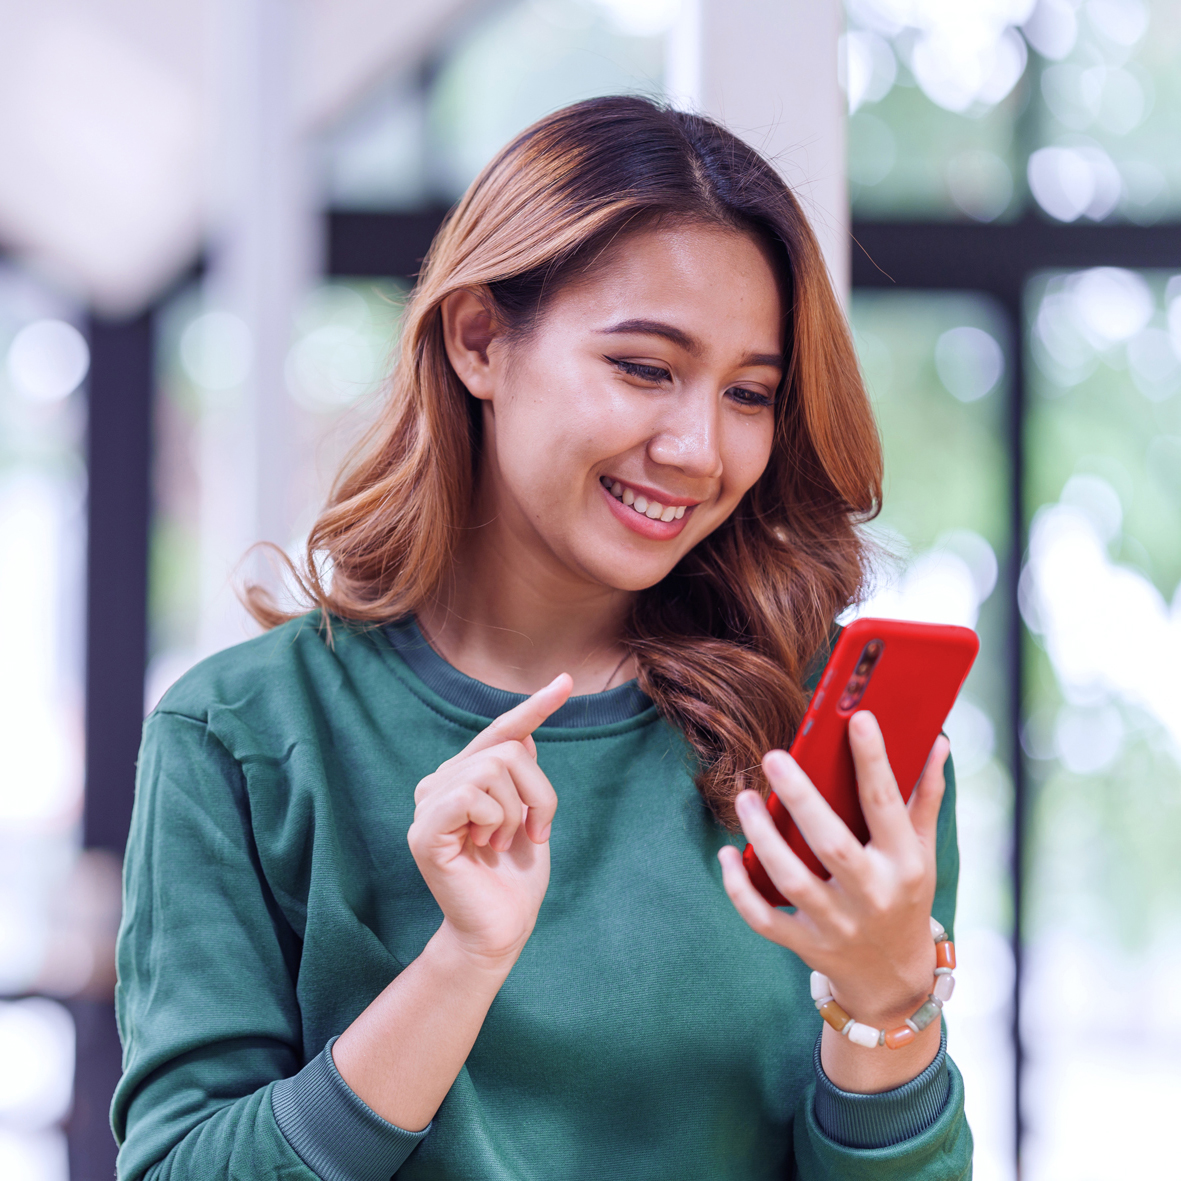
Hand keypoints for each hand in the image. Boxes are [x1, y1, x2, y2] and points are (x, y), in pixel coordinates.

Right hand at [408, 674, 571, 970]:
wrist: (502, 928)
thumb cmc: (516, 876)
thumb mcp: (529, 815)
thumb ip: (521, 775)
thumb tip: (525, 732)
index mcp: (464, 777)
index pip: (501, 732)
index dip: (534, 706)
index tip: (566, 681)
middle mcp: (440, 783)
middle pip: (507, 748)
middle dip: (539, 792)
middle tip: (534, 832)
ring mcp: (427, 804)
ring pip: (494, 767)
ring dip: (516, 812)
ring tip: (503, 843)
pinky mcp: (424, 830)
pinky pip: (470, 795)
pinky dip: (494, 820)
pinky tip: (484, 847)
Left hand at [718, 712, 948, 1085]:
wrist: (895, 981)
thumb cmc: (905, 898)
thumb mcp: (923, 852)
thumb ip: (924, 797)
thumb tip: (936, 742)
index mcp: (904, 865)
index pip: (887, 805)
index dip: (873, 761)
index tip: (857, 718)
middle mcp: (872, 896)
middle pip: (831, 843)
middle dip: (801, 799)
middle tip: (773, 756)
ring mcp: (837, 924)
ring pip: (791, 880)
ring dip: (762, 838)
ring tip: (744, 798)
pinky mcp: (806, 945)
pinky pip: (764, 919)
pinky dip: (739, 889)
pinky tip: (727, 854)